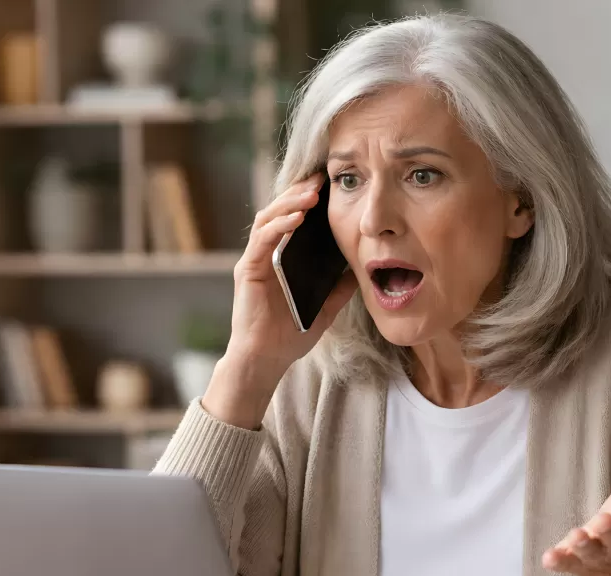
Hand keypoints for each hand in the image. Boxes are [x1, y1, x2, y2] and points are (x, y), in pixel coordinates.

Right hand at [203, 173, 358, 428]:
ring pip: (268, 219)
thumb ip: (340, 287)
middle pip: (280, 212)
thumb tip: (362, 268)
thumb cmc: (290, 337)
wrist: (267, 361)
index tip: (330, 185)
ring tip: (311, 193)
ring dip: (290, 203)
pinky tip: (296, 219)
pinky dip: (279, 227)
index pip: (294, 219)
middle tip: (323, 179)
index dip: (308, 200)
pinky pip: (262, 241)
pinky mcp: (247, 271)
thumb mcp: (326, 307)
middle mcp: (265, 254)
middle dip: (301, 193)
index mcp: (282, 259)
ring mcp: (254, 261)